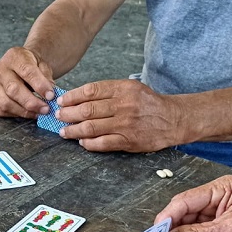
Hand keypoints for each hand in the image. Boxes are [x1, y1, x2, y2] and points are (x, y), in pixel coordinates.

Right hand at [0, 47, 55, 118]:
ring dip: (24, 111)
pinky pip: (1, 110)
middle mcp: (0, 69)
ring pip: (5, 103)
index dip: (39, 85)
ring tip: (38, 113)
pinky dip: (15, 114)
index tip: (51, 96)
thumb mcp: (43, 64)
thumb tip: (50, 95)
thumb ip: (46, 78)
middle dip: (31, 102)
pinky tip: (27, 113)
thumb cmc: (32, 65)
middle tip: (45, 109)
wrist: (20, 64)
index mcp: (15, 56)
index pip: (26, 71)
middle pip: (13, 89)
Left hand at [57, 79, 185, 151]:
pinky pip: (102, 143)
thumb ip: (109, 92)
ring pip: (91, 127)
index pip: (91, 91)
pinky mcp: (128, 140)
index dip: (72, 96)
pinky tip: (81, 142)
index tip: (62, 101)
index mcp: (123, 89)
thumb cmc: (148, 103)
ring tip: (64, 131)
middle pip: (87, 109)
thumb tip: (81, 97)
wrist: (173, 119)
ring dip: (73, 130)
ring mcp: (125, 124)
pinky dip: (88, 143)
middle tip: (58, 116)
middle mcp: (123, 105)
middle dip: (68, 114)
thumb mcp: (132, 88)